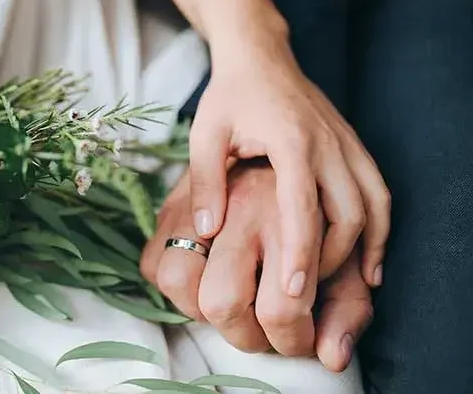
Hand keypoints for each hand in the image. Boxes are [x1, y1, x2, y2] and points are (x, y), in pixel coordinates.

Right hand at [142, 164, 372, 366]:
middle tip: (263, 332)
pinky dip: (170, 282)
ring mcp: (198, 207)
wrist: (283, 142)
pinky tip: (203, 283)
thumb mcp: (347, 260)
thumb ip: (348, 309)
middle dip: (244, 335)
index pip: (280, 308)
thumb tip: (332, 358)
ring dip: (198, 309)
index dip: (291, 339)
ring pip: (174, 279)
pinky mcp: (170, 206)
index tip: (299, 337)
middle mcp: (238, 211)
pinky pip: (151, 263)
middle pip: (221, 303)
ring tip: (230, 306)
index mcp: (288, 219)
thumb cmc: (318, 217)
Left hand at [190, 37, 389, 291]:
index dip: (299, 254)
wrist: (260, 57)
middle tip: (308, 298)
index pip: (301, 208)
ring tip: (346, 287)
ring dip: (361, 249)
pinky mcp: (354, 147)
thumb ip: (206, 182)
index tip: (292, 294)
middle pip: (347, 214)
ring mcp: (347, 145)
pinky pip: (378, 193)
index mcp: (292, 142)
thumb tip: (207, 231)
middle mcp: (329, 145)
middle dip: (331, 260)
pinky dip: (379, 229)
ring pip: (371, 207)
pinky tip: (369, 261)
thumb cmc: (229, 97)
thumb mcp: (205, 135)